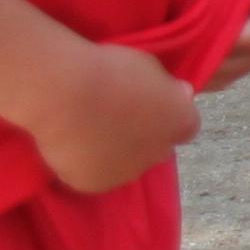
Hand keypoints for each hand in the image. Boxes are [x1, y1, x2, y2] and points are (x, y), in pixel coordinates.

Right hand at [32, 38, 200, 189]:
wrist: (64, 94)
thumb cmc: (109, 70)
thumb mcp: (149, 66)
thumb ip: (166, 87)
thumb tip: (181, 96)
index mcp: (183, 122)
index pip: (185, 126)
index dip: (166, 115)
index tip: (147, 103)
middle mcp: (161, 152)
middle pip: (158, 148)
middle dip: (144, 136)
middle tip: (115, 118)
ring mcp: (128, 171)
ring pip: (126, 164)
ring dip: (115, 152)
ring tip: (88, 131)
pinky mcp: (95, 184)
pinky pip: (94, 173)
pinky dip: (86, 162)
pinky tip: (72, 144)